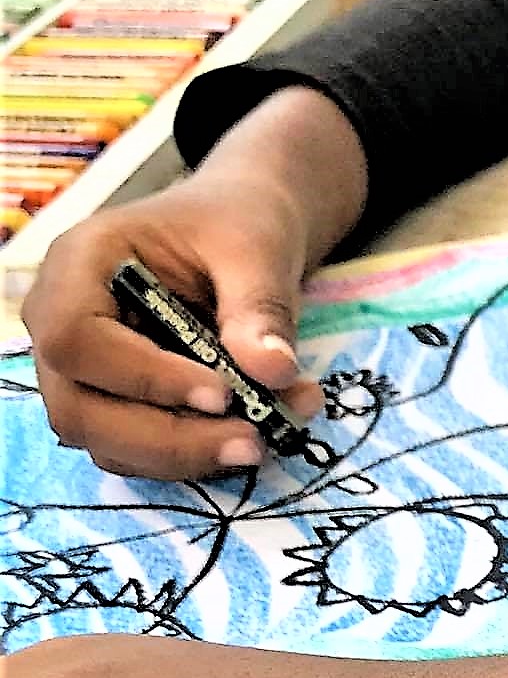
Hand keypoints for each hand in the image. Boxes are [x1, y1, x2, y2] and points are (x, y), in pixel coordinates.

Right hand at [21, 84, 367, 481]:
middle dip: (168, 438)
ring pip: (106, 440)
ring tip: (264, 440)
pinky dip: (195, 455)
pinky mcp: (118, 401)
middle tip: (252, 442)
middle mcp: (62, 322)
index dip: (142, 377)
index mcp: (79, 265)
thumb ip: (261, 306)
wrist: (243, 227)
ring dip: (185, 455)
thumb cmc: (236, 221)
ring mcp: (84, 369)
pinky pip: (139, 448)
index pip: (75, 338)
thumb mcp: (257, 246)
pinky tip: (255, 436)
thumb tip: (274, 373)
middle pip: (80, 407)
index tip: (223, 394)